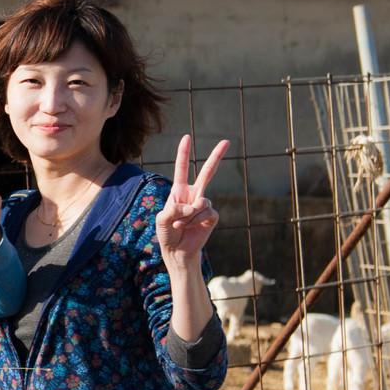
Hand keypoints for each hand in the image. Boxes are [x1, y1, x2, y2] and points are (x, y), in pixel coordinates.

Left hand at [157, 135, 227, 268]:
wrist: (177, 251)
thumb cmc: (167, 234)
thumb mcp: (162, 219)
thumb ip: (174, 208)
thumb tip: (193, 205)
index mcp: (179, 191)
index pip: (182, 168)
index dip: (183, 153)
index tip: (186, 137)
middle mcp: (194, 195)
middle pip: (208, 172)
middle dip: (217, 156)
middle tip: (226, 141)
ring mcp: (204, 205)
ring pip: (201, 201)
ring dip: (188, 215)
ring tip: (180, 226)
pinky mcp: (211, 216)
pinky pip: (206, 212)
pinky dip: (195, 220)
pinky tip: (189, 228)